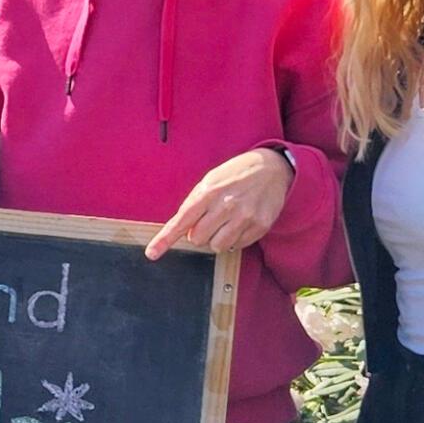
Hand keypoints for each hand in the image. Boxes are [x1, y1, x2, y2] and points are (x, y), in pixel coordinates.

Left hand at [146, 149, 293, 259]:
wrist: (271, 168)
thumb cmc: (235, 175)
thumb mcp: (210, 181)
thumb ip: (194, 203)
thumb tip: (181, 229)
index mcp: (209, 192)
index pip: (182, 221)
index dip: (165, 239)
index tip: (152, 254)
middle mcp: (226, 206)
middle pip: (197, 239)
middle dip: (199, 233)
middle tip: (210, 219)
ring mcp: (245, 217)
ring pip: (217, 246)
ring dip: (216, 238)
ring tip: (226, 221)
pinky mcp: (259, 226)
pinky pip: (236, 246)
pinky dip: (234, 239)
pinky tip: (240, 222)